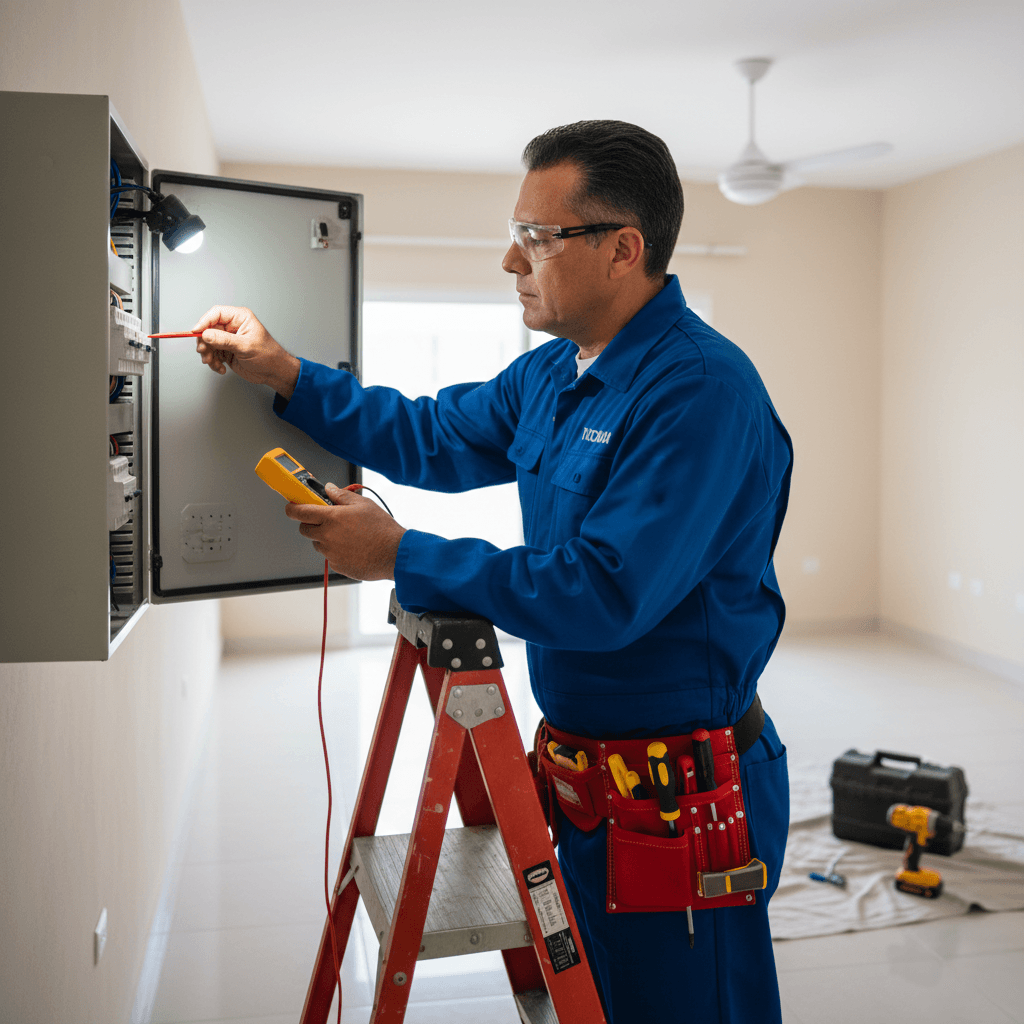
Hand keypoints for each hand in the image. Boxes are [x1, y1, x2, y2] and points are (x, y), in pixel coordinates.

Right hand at [192, 305, 300, 398]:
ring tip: (213, 363)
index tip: (196, 332)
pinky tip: (221, 368)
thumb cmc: (268, 355)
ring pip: (207, 343)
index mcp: (240, 318)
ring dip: (208, 354)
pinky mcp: (226, 351)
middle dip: (204, 342)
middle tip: (204, 353)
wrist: (274, 372)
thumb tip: (206, 334)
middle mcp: (232, 327)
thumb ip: (224, 340)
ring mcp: (228, 339)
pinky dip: (213, 363)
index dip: (204, 322)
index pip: (216, 313)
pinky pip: (212, 354)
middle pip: (208, 329)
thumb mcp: (246, 346)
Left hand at [286, 484, 406, 580]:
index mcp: (331, 518)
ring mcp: (331, 553)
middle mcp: (327, 536)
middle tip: (325, 520)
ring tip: (346, 535)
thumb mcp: (363, 504)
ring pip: (317, 543)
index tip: (292, 506)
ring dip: (324, 538)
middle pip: (304, 529)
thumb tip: (329, 489)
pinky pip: (330, 556)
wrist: (394, 554)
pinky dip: (336, 551)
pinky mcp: (337, 565)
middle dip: (310, 523)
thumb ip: (341, 495)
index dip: (292, 508)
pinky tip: (353, 546)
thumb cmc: (382, 529)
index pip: (300, 512)